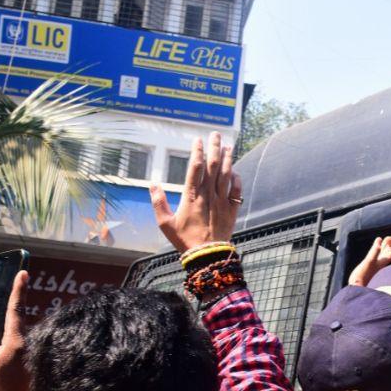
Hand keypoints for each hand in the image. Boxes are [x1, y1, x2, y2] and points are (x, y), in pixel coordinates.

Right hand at [150, 131, 242, 251]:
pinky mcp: (231, 209)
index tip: (197, 140)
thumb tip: (153, 184)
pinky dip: (236, 179)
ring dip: (227, 158)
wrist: (207, 256)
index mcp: (191, 196)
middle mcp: (208, 195)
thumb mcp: (165, 223)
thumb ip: (158, 202)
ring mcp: (222, 201)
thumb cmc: (184, 239)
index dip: (197, 151)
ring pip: (226, 174)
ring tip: (228, 146)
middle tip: (216, 134)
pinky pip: (237, 190)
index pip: (196, 167)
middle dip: (215, 148)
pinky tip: (235, 171)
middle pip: (213, 165)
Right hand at [348, 236, 390, 285]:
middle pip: (387, 253)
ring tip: (385, 242)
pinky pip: (375, 260)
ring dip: (384, 248)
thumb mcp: (369, 261)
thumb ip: (374, 251)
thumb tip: (379, 240)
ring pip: (382, 256)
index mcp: (381, 262)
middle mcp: (379, 265)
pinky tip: (375, 253)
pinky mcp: (368, 270)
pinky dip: (377, 253)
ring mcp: (374, 268)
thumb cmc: (363, 277)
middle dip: (389, 245)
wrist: (357, 290)